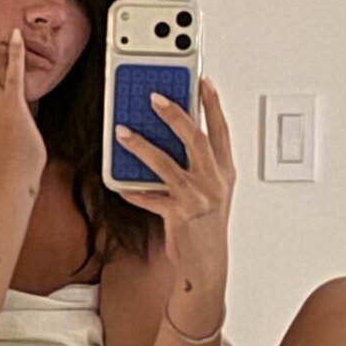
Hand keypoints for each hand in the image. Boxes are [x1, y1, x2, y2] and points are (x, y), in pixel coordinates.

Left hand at [113, 78, 235, 286]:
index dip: (212, 104)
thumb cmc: (206, 227)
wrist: (208, 265)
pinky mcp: (178, 216)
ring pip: (166, 165)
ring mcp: (196, 199)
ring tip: (122, 132)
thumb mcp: (212, 192)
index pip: (221, 131)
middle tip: (154, 97)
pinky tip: (121, 185)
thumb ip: (199, 165)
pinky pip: (149, 198)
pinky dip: (133, 191)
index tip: (203, 81)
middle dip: (174, 114)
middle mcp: (214, 183)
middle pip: (194, 139)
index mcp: (224, 173)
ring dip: (141, 146)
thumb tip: (174, 136)